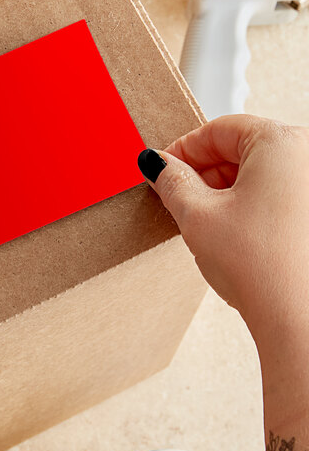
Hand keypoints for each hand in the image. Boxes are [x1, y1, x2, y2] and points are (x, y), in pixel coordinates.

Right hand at [137, 114, 308, 337]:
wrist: (300, 321)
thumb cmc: (263, 268)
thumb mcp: (197, 216)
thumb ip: (171, 181)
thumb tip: (157, 164)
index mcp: (282, 143)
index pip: (219, 129)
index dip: (182, 149)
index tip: (163, 169)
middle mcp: (308, 158)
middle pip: (240, 149)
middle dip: (202, 172)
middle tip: (176, 196)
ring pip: (257, 173)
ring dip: (223, 190)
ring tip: (202, 220)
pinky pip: (275, 193)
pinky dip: (247, 204)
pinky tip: (230, 231)